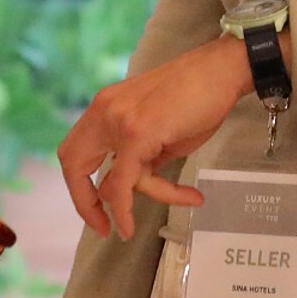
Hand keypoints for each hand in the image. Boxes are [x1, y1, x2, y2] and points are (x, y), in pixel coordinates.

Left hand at [58, 34, 254, 239]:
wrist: (223, 70)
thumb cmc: (198, 98)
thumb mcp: (159, 134)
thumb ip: (138, 159)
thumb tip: (123, 190)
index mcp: (107, 106)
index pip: (75, 151)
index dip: (79, 186)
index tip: (99, 211)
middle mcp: (105, 110)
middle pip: (72, 162)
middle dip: (85, 201)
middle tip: (104, 227)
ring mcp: (119, 120)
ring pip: (114, 179)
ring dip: (150, 195)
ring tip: (187, 195)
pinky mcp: (137, 132)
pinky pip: (124, 182)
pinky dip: (125, 209)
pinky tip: (132, 227)